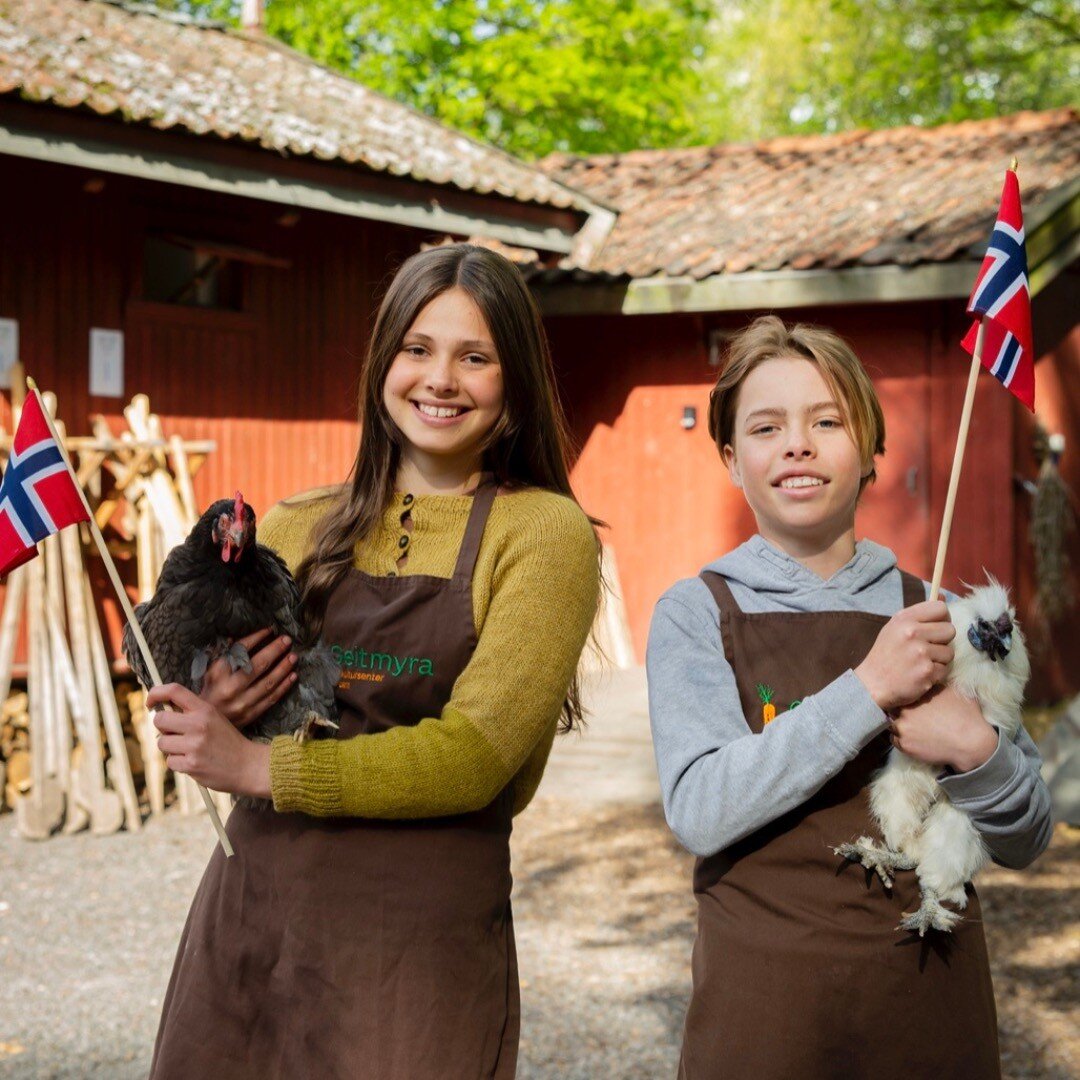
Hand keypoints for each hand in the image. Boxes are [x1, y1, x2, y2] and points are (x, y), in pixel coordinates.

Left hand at [149, 683, 271, 798]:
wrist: (248, 765)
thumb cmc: (228, 742)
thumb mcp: (215, 718)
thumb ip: (192, 713)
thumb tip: (161, 711)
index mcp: (205, 709)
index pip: (174, 691)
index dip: (156, 693)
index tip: (150, 702)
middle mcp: (199, 724)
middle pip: (160, 719)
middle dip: (163, 727)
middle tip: (174, 733)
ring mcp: (194, 745)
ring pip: (162, 743)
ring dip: (171, 748)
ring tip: (188, 750)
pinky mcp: (191, 764)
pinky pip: (170, 761)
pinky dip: (179, 763)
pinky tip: (193, 762)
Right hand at [200, 628, 297, 728]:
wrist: (204, 724)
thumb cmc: (209, 692)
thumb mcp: (210, 672)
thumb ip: (224, 655)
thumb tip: (235, 637)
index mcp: (218, 674)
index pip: (240, 651)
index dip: (256, 638)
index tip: (269, 629)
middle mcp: (230, 688)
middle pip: (257, 665)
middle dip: (274, 650)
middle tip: (287, 640)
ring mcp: (242, 703)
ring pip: (268, 683)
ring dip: (283, 668)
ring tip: (293, 656)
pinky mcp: (251, 714)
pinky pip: (272, 698)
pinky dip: (284, 686)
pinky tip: (293, 676)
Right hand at [854, 600, 955, 711]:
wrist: (871, 683)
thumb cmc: (885, 653)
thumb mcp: (894, 627)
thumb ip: (918, 614)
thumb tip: (942, 597)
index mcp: (904, 619)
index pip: (940, 609)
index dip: (942, 618)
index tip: (935, 627)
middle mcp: (913, 633)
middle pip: (950, 630)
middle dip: (943, 640)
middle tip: (928, 647)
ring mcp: (921, 653)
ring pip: (949, 652)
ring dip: (940, 659)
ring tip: (923, 662)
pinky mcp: (927, 672)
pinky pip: (945, 669)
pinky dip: (936, 674)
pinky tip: (921, 674)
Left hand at [888, 685, 998, 771]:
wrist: (971, 743)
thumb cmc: (966, 716)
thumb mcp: (954, 691)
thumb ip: (936, 684)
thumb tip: (930, 679)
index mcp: (916, 695)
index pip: (899, 692)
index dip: (903, 697)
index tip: (909, 701)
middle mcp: (905, 709)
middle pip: (892, 707)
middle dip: (898, 710)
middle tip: (909, 715)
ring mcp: (902, 727)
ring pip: (890, 724)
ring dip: (897, 725)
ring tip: (910, 728)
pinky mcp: (904, 744)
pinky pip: (893, 739)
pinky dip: (900, 739)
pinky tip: (911, 738)